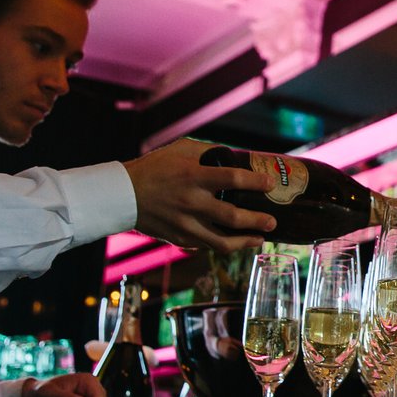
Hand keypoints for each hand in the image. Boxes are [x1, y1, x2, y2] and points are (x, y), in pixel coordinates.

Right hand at [124, 138, 276, 252]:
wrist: (123, 195)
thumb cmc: (154, 168)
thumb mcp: (180, 150)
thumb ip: (208, 152)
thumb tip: (236, 156)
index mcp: (194, 176)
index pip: (233, 179)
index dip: (256, 182)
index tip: (271, 184)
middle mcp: (192, 202)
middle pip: (233, 217)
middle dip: (258, 221)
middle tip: (273, 221)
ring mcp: (186, 224)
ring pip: (223, 242)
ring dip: (246, 242)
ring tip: (260, 239)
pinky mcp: (180, 239)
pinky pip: (208, 246)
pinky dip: (226, 246)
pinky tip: (237, 242)